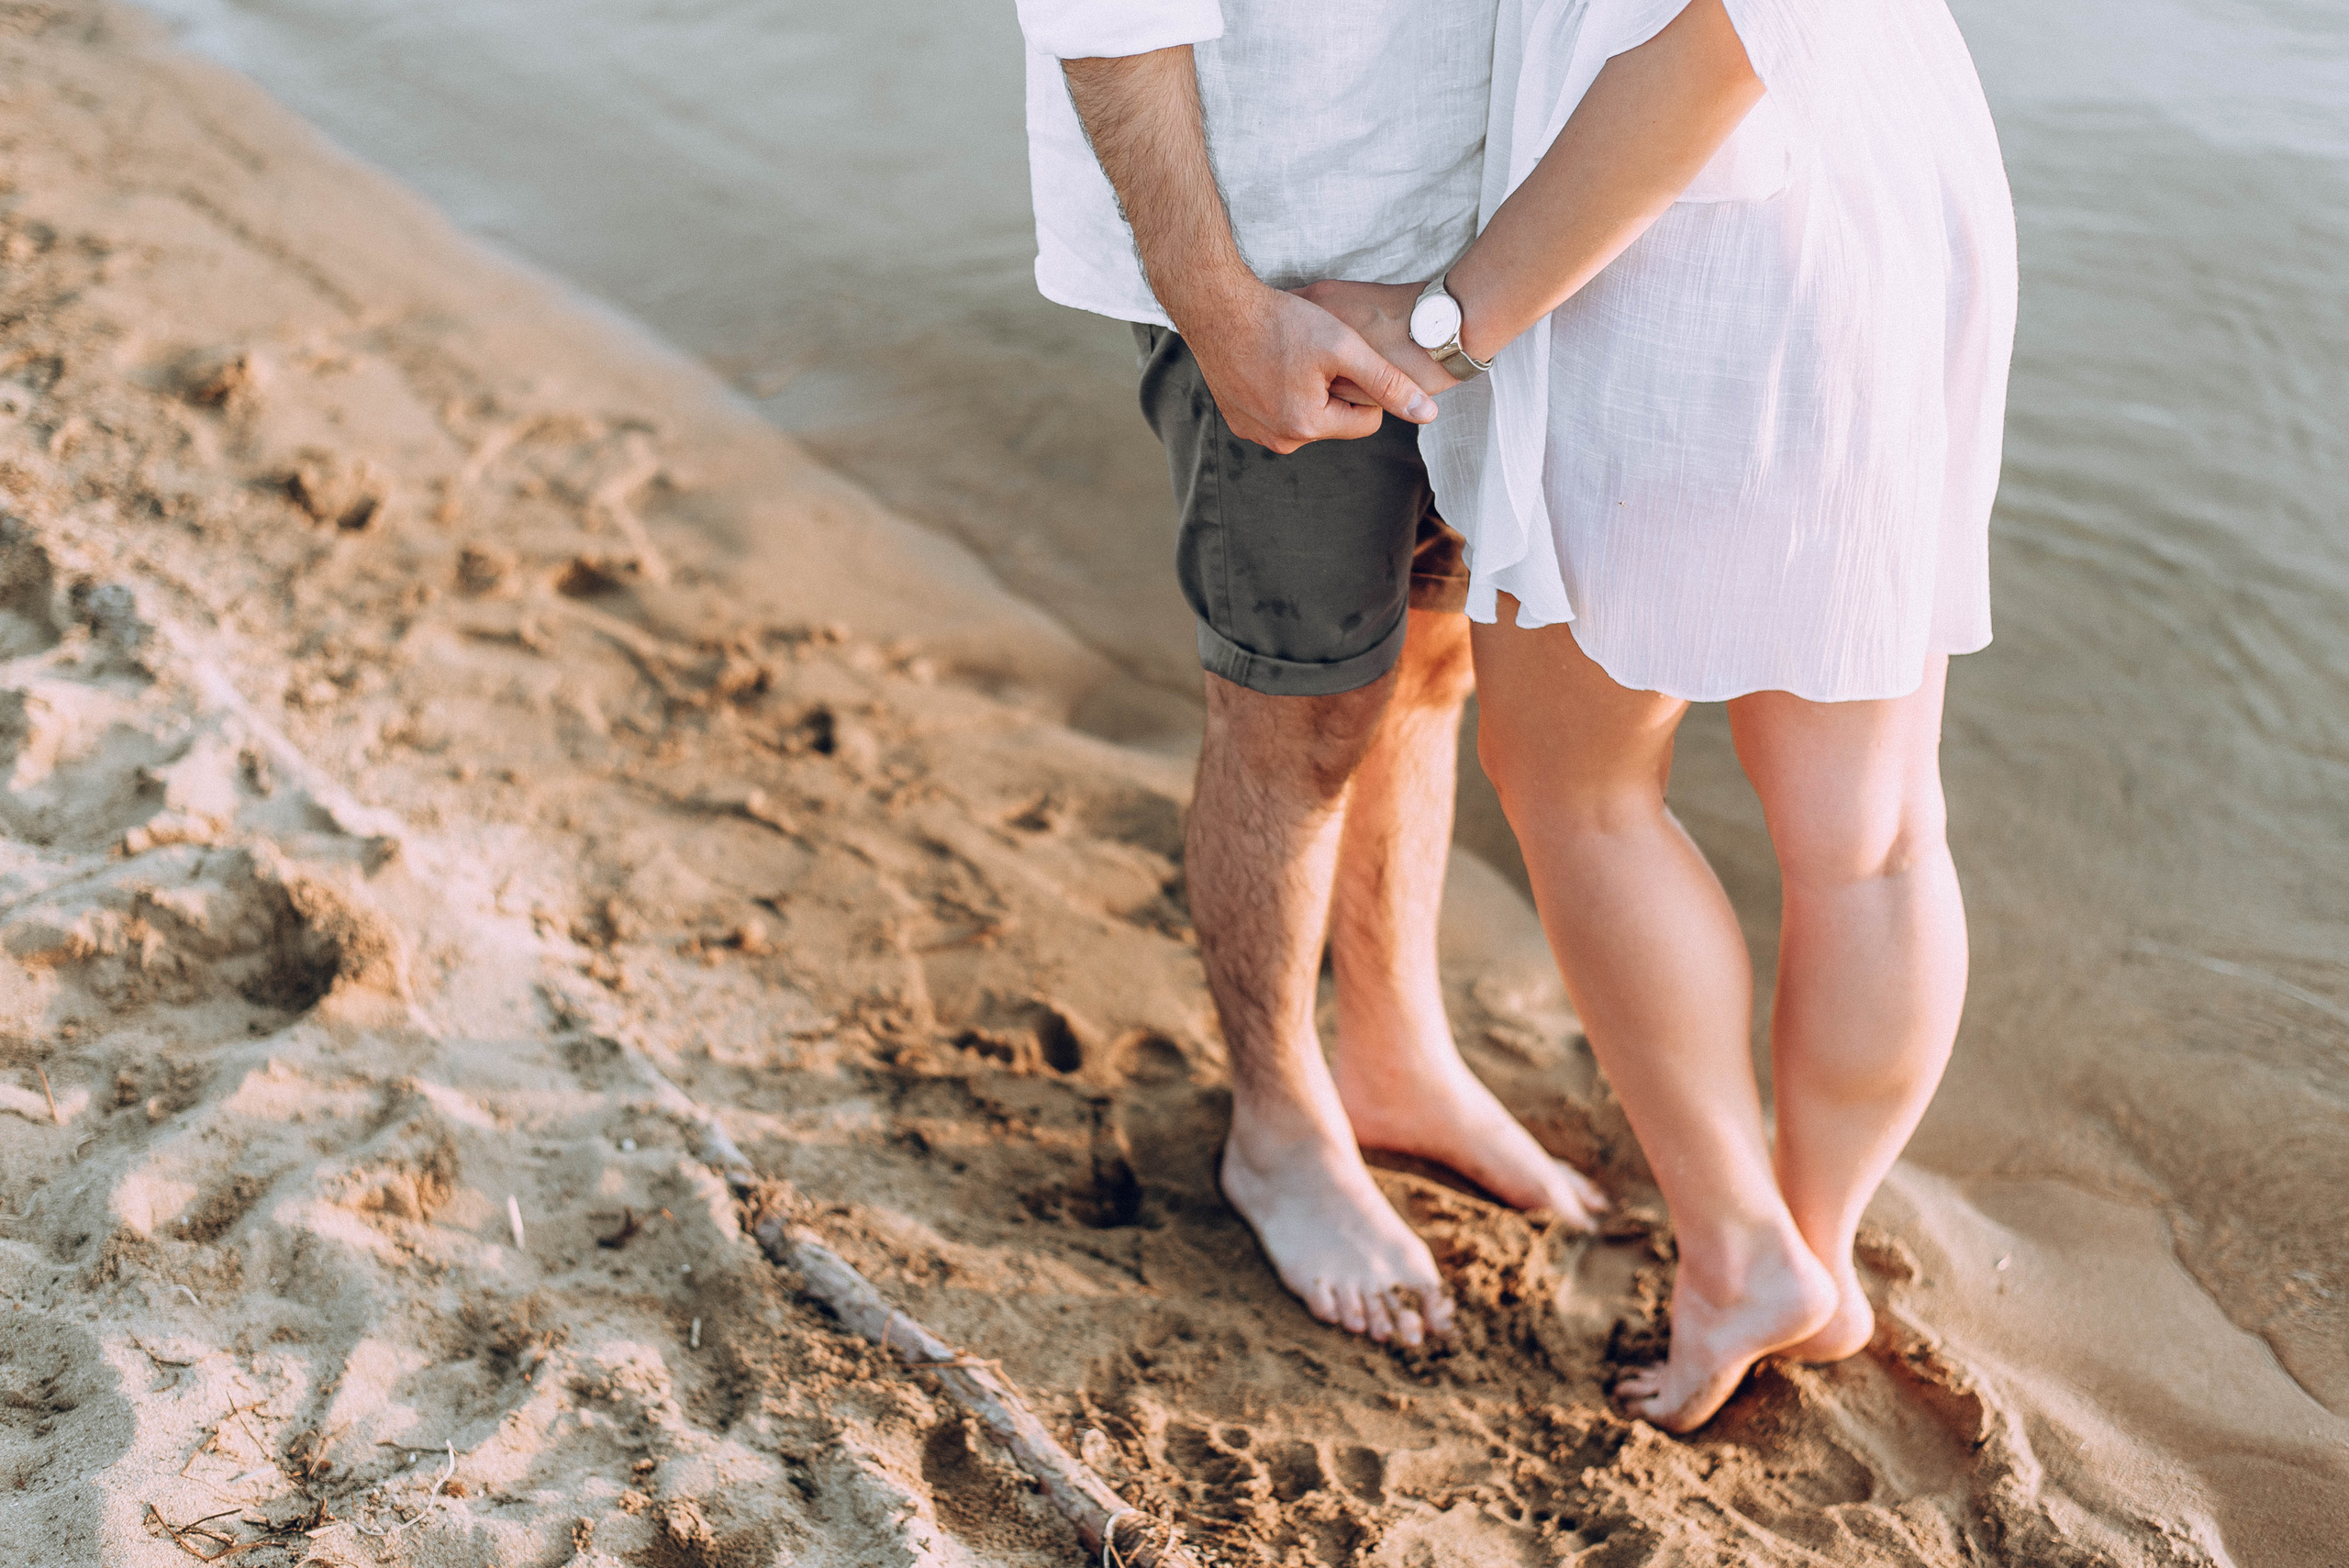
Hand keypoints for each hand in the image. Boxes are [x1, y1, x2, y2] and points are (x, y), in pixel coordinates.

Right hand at [1166, 279, 1437, 453]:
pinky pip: (1277, 410)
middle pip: (1335, 420)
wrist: (1214, 307)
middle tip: (1319, 352)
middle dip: (1336, 390)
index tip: (1348, 357)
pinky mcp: (1237, 419)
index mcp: (1308, 426)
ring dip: (1309, 389)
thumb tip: (1427, 413)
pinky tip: (1272, 359)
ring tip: (1293, 353)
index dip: (1366, 387)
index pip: (1366, 421)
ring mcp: (1254, 432)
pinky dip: (1281, 388)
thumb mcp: (1343, 346)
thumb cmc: (1280, 321)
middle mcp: (1279, 440)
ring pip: (1307, 415)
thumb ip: (1387, 382)